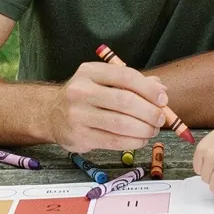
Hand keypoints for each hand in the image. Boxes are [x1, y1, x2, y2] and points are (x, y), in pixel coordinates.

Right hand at [46, 62, 167, 152]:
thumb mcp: (104, 81)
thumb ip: (133, 83)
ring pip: (121, 124)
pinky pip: (113, 141)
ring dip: (143, 129)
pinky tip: (140, 140)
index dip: (148, 89)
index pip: (126, 76)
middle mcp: (81, 91)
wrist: (51, 114)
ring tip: (152, 130)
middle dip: (149, 112)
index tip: (163, 99)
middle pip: (125, 101)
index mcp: (90, 72)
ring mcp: (78, 115)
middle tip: (160, 119)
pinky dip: (133, 141)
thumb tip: (161, 89)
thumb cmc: (85, 97)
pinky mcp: (79, 136)